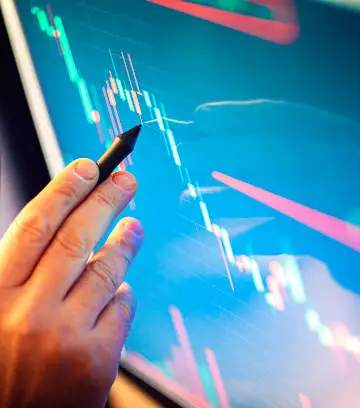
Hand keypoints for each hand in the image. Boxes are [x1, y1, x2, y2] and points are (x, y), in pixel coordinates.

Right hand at [0, 159, 142, 407]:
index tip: (87, 167)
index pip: (34, 227)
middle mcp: (26, 312)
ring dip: (126, 241)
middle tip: (127, 179)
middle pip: (77, 238)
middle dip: (106, 200)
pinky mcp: (97, 359)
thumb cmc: (5, 363)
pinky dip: (122, 295)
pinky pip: (122, 308)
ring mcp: (64, 336)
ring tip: (134, 226)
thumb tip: (69, 218)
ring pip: (107, 270)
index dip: (63, 190)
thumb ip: (23, 272)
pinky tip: (119, 292)